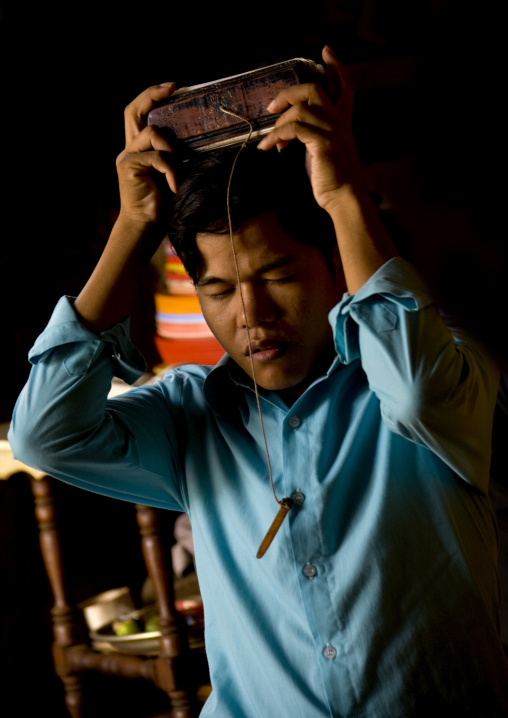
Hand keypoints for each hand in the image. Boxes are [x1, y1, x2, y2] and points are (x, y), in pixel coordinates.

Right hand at [116, 83, 178, 227]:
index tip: (173, 87)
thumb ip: (178, 156)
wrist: (146, 227)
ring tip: (178, 170)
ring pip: (153, 134)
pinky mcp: (129, 167)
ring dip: (172, 149)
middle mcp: (130, 149)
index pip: (139, 113)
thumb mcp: (174, 174)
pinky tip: (174, 185)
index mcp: (140, 148)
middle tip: (172, 89)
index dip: (152, 96)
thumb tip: (200, 139)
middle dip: (152, 95)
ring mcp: (127, 157)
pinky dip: (171, 170)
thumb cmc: (163, 204)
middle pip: (133, 111)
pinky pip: (156, 157)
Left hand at [257, 46, 360, 214]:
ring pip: (300, 109)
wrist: (344, 198)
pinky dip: (276, 136)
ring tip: (269, 141)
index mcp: (341, 122)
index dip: (336, 67)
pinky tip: (268, 148)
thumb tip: (283, 136)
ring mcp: (332, 132)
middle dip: (288, 93)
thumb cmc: (331, 180)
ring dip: (278, 124)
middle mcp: (339, 122)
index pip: (344, 86)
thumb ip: (309, 138)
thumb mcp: (320, 153)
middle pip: (314, 89)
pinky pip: (294, 129)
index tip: (326, 51)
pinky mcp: (323, 144)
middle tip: (271, 108)